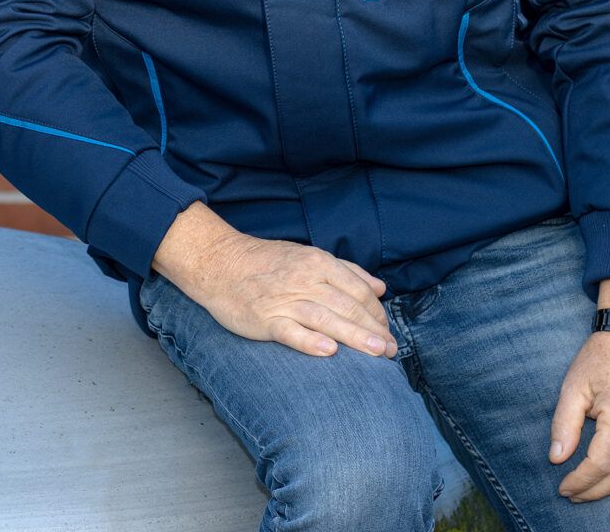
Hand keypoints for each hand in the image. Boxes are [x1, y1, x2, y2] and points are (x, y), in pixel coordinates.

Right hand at [155, 204, 394, 358]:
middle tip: (392, 351)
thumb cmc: (265, 262)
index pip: (358, 290)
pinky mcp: (264, 319)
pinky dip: (309, 341)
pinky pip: (290, 332)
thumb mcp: (307, 255)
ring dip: (355, 337)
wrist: (218, 263)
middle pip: (348, 306)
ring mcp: (283, 300)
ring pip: (326, 319)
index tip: (387, 332)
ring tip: (378, 353)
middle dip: (374, 330)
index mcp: (317, 262)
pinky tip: (328, 352)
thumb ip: (346, 271)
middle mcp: (304, 279)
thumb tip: (380, 288)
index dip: (377, 313)